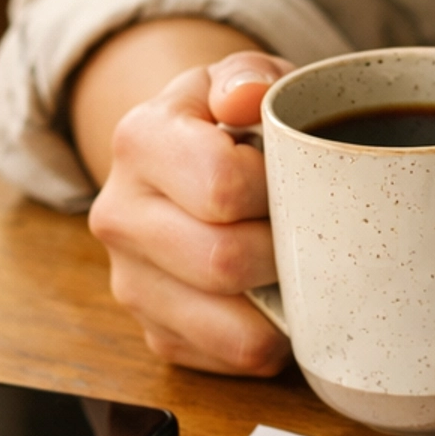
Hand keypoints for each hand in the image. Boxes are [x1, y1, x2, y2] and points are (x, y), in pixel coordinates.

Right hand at [87, 48, 295, 374]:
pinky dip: (273, 338)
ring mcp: (132, 283)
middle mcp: (120, 216)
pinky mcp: (156, 334)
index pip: (223, 186)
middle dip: (287, 250)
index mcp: (140, 140)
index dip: (282, 189)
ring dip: (285, 304)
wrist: (189, 165)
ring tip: (301, 267)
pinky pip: (231, 359)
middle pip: (224, 261)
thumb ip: (250, 76)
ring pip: (230, 325)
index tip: (301, 178)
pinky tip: (280, 300)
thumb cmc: (235, 123)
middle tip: (313, 229)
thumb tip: (245, 98)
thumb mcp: (243, 79)